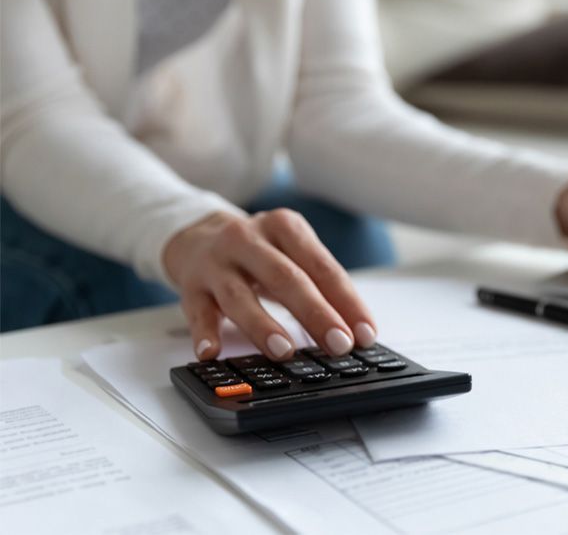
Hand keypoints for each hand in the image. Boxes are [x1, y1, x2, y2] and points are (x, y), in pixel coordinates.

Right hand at [163, 209, 376, 360]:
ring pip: (239, 296)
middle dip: (315, 314)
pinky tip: (212, 353)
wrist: (196, 235)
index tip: (365, 334)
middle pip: (286, 278)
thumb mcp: (292, 254)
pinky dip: (205, 333)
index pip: (322, 267)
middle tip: (339, 345)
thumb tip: (355, 330)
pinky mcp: (191, 286)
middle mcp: (248, 239)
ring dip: (262, 326)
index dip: (347, 302)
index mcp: (284, 227)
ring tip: (284, 351)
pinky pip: (197, 312)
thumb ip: (320, 286)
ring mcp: (216, 262)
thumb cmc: (260, 252)